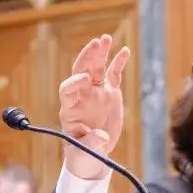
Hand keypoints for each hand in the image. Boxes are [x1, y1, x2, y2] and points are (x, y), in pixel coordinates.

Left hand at [59, 34, 129, 178]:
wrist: (92, 153)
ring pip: (97, 69)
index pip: (67, 89)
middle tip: (95, 44)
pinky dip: (117, 63)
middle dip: (87, 57)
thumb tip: (100, 136)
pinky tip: (124, 51)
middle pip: (82, 71)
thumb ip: (90, 143)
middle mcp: (82, 96)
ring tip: (106, 38)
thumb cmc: (82, 153)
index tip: (83, 80)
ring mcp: (96, 93)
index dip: (73, 83)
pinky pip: (113, 75)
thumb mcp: (84, 152)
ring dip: (101, 53)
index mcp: (70, 108)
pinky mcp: (110, 94)